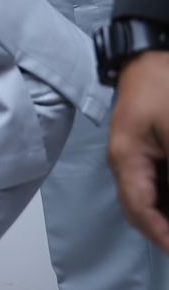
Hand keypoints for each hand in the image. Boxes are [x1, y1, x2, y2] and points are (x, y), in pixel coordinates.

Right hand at [108, 50, 168, 252]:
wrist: (148, 54)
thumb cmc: (162, 87)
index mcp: (126, 159)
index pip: (139, 209)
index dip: (161, 235)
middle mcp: (125, 163)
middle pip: (141, 208)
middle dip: (163, 228)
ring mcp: (135, 157)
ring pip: (150, 197)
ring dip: (164, 213)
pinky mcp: (148, 150)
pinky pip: (156, 182)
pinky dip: (166, 197)